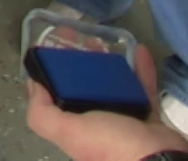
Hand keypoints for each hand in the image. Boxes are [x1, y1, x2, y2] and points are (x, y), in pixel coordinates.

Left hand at [26, 46, 187, 160]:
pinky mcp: (146, 114)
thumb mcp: (69, 131)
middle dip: (81, 63)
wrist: (156, 158)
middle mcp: (96, 123)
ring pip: (113, 84)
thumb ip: (43, 113)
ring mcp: (122, 118)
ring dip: (108, 63)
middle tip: (81, 38)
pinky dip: (140, 69)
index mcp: (75, 128)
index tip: (52, 48)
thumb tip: (31, 86)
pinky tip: (139, 51)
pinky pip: (142, 86)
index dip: (53, 73)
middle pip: (85, 87)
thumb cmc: (110, 143)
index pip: (58, 97)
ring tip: (104, 42)